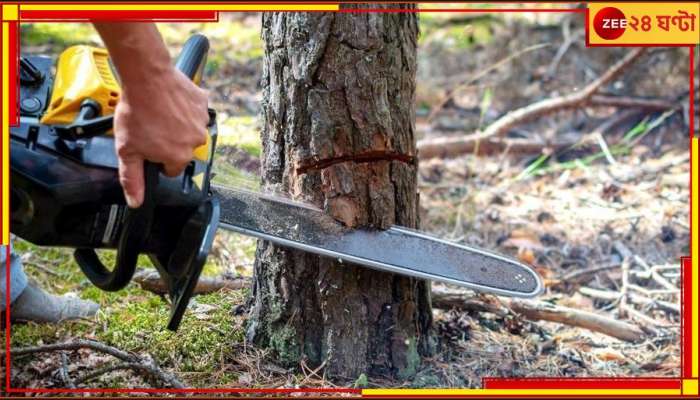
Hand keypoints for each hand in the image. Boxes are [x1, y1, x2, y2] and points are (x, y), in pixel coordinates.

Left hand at [114, 67, 208, 207]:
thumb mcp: (127, 150)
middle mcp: (195, 142)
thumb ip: (132, 178)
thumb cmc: (136, 111)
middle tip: (152, 126)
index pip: (171, 168)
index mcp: (178, 157)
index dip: (157, 158)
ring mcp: (201, 122)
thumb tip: (136, 202)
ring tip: (160, 113)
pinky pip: (195, 111)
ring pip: (189, 130)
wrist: (146, 77)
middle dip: (169, 141)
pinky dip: (185, 108)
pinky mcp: (203, 103)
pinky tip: (170, 103)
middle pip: (182, 149)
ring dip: (178, 125)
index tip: (149, 145)